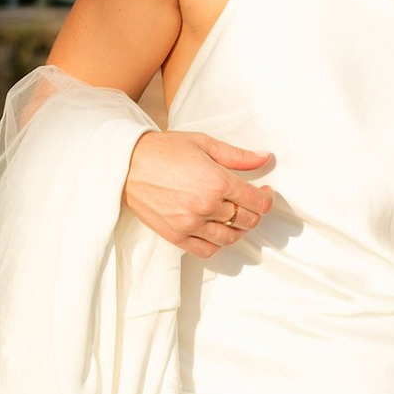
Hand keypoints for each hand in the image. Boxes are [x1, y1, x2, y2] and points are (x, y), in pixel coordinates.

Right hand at [123, 129, 275, 258]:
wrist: (126, 165)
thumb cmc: (163, 150)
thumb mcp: (204, 144)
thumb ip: (237, 156)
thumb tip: (264, 158)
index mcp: (217, 181)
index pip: (257, 202)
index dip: (267, 199)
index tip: (264, 192)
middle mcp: (206, 206)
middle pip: (247, 221)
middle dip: (255, 212)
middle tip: (250, 202)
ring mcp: (191, 224)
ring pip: (230, 238)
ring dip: (238, 229)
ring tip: (234, 216)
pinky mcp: (176, 236)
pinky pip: (207, 250)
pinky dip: (217, 243)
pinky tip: (216, 230)